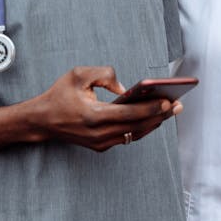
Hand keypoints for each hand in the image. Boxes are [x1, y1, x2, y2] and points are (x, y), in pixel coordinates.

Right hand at [33, 65, 179, 151]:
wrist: (42, 121)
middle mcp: (99, 134)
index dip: (152, 108)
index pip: (130, 114)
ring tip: (171, 111)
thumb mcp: (79, 74)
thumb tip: (126, 88)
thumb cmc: (60, 95)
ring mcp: (100, 143)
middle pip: (138, 126)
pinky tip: (154, 118)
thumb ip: (105, 74)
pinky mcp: (100, 146)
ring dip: (154, 123)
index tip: (169, 101)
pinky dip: (142, 128)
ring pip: (135, 134)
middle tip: (178, 105)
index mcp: (94, 116)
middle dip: (160, 116)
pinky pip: (127, 137)